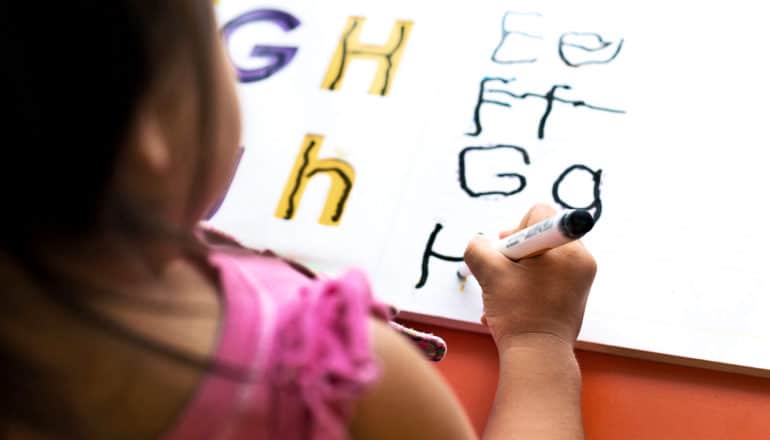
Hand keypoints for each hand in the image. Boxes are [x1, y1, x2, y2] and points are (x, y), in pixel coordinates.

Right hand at [463, 204, 596, 350]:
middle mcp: (581, 259)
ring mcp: (581, 279)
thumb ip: (478, 247)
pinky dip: (528, 284)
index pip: (539, 214)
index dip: (515, 229)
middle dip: (515, 252)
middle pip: (540, 235)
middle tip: (503, 273)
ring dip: (517, 271)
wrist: (538, 358)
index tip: (507, 253)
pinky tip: (512, 305)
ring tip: (506, 293)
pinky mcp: (575, 294)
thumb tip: (481, 242)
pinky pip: (548, 275)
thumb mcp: (490, 273)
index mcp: (568, 249)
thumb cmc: (518, 314)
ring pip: (541, 257)